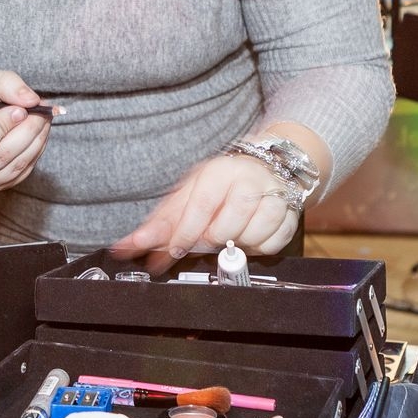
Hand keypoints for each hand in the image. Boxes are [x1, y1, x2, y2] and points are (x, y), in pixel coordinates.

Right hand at [0, 69, 52, 192]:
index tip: (20, 109)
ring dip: (37, 139)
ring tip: (44, 117)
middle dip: (28, 130)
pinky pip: (23, 172)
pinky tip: (39, 132)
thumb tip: (30, 100)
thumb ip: (2, 84)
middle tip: (42, 110)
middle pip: (1, 157)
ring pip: (16, 166)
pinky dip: (36, 150)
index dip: (3, 126)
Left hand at [111, 154, 298, 271]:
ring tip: (229, 237)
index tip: (175, 249)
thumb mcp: (187, 195)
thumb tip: (128, 246)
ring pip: (252, 234)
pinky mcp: (290, 214)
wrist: (267, 167)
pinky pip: (273, 244)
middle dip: (211, 240)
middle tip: (204, 243)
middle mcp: (248, 180)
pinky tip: (249, 237)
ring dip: (236, 244)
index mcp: (219, 172)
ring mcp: (273, 196)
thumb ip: (159, 223)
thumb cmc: (220, 185)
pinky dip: (258, 247)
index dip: (187, 231)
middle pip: (228, 223)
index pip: (202, 204)